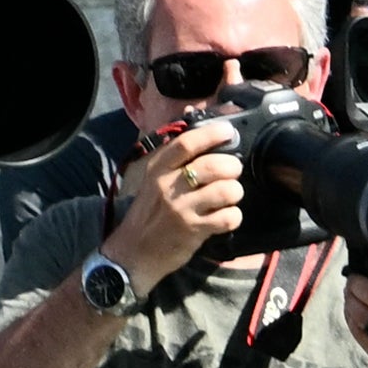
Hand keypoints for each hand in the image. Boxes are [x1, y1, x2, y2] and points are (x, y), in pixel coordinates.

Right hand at [102, 121, 246, 288]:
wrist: (133, 253)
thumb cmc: (147, 213)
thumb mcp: (152, 179)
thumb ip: (173, 153)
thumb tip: (192, 115)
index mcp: (158, 169)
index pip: (186, 143)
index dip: (212, 134)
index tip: (228, 132)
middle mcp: (168, 187)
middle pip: (212, 166)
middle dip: (232, 166)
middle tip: (233, 171)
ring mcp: (182, 210)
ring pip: (225, 191)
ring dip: (235, 191)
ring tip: (230, 195)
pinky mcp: (193, 231)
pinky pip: (227, 218)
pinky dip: (233, 216)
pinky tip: (226, 217)